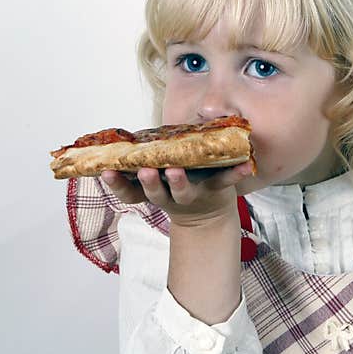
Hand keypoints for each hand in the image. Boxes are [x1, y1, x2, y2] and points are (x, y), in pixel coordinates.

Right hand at [100, 162, 252, 226]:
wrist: (207, 217)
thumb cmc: (176, 187)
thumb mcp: (157, 179)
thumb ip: (143, 160)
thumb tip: (118, 136)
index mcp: (153, 191)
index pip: (129, 192)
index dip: (117, 184)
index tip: (106, 172)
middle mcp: (169, 197)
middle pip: (155, 193)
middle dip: (149, 182)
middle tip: (145, 171)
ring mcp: (193, 195)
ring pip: (183, 192)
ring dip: (179, 182)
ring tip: (177, 171)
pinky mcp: (216, 190)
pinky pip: (226, 181)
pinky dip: (236, 173)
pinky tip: (246, 165)